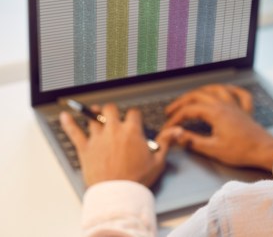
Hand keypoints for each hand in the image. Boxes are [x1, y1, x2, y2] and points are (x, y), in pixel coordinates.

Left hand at [60, 104, 178, 187]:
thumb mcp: (158, 161)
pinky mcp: (85, 148)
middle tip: (114, 114)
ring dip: (93, 113)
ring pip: (93, 118)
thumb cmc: (138, 179)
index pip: (133, 113)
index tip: (134, 120)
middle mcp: (114, 130)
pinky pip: (74, 132)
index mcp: (132, 131)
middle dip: (112, 110)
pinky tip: (65, 116)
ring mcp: (98, 138)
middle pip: (111, 109)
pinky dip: (69, 123)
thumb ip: (166, 142)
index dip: (134, 115)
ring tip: (94, 111)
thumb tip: (177, 130)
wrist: (118, 193)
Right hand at [163, 84, 272, 170]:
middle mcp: (225, 105)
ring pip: (217, 89)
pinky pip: (239, 94)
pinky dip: (231, 90)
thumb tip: (177, 136)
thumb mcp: (213, 149)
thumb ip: (193, 141)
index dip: (176, 118)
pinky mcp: (245, 111)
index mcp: (216, 113)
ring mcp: (236, 106)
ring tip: (192, 96)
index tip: (168, 127)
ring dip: (202, 91)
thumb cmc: (241, 151)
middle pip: (199, 95)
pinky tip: (227, 90)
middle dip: (182, 101)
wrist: (264, 150)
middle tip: (171, 110)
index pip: (189, 110)